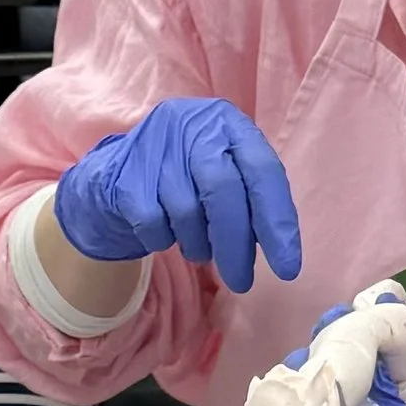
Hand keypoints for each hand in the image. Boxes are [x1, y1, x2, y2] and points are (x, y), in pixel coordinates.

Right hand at [52, 96, 302, 293]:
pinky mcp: (125, 174)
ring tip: (197, 247)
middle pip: (224, 191)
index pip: (263, 171)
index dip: (278, 221)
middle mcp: (193, 126)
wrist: (117, 175)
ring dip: (198, 244)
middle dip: (236, 245)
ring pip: (187, 211)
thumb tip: (278, 251)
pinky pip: (153, 223)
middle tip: (241, 281)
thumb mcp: (224, 174)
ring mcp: (155, 146)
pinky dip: (163, 239)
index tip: (287, 268)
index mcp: (229, 124)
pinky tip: (165, 233)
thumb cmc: (186, 180)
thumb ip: (251, 200)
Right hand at [264, 331, 405, 405]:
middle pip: (320, 375)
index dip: (352, 339)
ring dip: (298, 377)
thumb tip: (383, 359)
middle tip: (323, 341)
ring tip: (307, 368)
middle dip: (320, 352)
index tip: (350, 316)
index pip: (360, 370)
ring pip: (294, 395)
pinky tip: (285, 399)